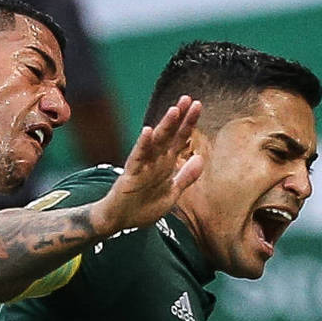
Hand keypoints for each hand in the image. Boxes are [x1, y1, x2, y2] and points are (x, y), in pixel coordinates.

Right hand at [90, 97, 203, 234]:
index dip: (188, 123)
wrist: (120, 221)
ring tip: (174, 110)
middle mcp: (155, 161)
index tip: (197, 105)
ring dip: (164, 127)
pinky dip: (143, 145)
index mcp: (165, 164)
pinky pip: (137, 158)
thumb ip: (186, 176)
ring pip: (155, 143)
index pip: (179, 139)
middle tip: (188, 99)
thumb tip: (201, 159)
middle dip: (179, 118)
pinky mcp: (131, 174)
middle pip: (169, 135)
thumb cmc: (143, 206)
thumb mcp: (172, 193)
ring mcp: (143, 166)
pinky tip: (148, 132)